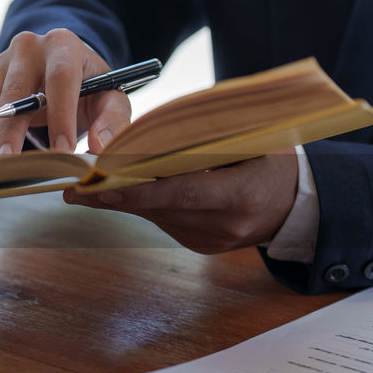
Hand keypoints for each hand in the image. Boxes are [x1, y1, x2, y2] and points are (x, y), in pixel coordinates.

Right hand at [0, 29, 131, 163]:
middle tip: (11, 164)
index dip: (61, 116)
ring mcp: (3, 61)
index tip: (63, 152)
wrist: (64, 65)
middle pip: (17, 89)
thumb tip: (101, 147)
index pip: (61, 78)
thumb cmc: (90, 84)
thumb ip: (113, 120)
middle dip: (12, 130)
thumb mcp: (110, 96)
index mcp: (63, 45)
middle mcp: (29, 47)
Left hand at [64, 150, 298, 253]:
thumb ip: (208, 135)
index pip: (180, 192)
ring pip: (156, 216)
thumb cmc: (273, 159)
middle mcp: (224, 225)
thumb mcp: (253, 140)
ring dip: (122, 200)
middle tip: (74, 186)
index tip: (100, 183)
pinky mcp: (202, 246)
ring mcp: (212, 241)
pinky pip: (165, 221)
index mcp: (241, 196)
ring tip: (87, 185)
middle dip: (114, 196)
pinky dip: (143, 203)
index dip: (137, 188)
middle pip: (159, 208)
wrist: (298, 205)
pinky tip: (119, 191)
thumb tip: (155, 126)